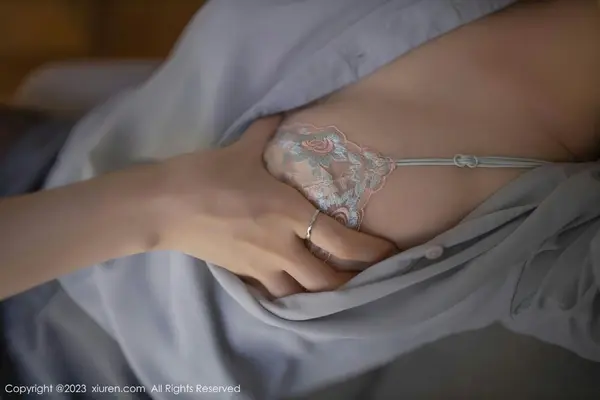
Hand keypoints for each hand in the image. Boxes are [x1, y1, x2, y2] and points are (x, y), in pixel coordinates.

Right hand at [157, 116, 396, 297]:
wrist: (164, 205)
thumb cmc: (205, 174)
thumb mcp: (241, 148)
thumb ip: (267, 132)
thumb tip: (281, 112)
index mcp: (289, 212)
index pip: (343, 241)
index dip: (371, 252)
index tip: (388, 251)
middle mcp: (282, 245)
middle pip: (328, 280)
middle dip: (351, 282)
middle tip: (365, 276)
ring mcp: (262, 265)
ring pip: (303, 294)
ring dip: (322, 293)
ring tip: (335, 288)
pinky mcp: (243, 275)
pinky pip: (274, 294)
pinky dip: (291, 295)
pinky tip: (296, 290)